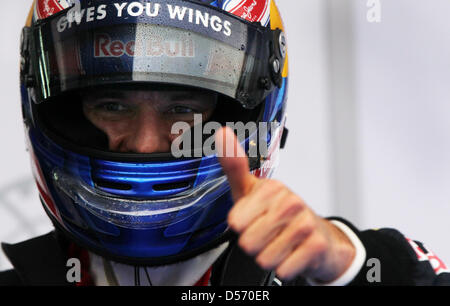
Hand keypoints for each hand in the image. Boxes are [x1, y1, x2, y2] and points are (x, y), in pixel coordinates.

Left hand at [215, 127, 355, 282]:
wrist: (317, 235)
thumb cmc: (279, 212)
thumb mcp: (250, 189)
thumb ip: (233, 165)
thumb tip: (222, 133)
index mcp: (271, 188)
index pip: (235, 223)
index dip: (241, 226)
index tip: (253, 218)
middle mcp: (290, 202)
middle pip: (248, 243)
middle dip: (255, 244)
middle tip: (268, 233)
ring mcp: (305, 223)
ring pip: (264, 258)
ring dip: (270, 256)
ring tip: (280, 242)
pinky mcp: (316, 245)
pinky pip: (283, 269)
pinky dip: (284, 268)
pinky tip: (292, 253)